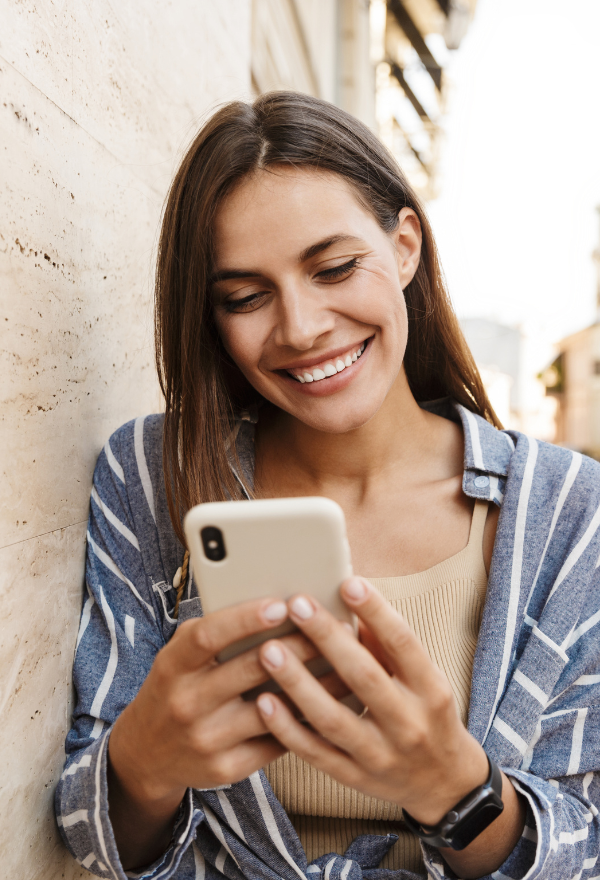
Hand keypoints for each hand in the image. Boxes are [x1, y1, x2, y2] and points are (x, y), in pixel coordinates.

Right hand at [107, 597, 319, 867]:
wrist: (147, 754)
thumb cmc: (176, 687)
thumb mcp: (180, 656)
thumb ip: (216, 633)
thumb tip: (274, 603)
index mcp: (173, 666)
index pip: (207, 637)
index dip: (244, 619)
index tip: (281, 604)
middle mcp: (186, 703)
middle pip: (250, 670)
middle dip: (298, 646)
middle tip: (335, 627)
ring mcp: (207, 740)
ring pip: (272, 709)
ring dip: (315, 685)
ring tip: (348, 664)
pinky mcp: (227, 769)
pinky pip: (276, 741)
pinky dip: (307, 720)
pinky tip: (333, 702)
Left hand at [255, 577, 524, 876]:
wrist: (444, 783)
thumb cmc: (426, 714)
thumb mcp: (424, 679)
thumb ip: (388, 645)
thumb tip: (353, 598)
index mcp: (430, 690)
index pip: (403, 644)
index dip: (376, 612)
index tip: (348, 583)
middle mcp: (408, 724)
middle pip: (364, 676)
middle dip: (328, 638)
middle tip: (297, 604)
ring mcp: (380, 755)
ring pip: (332, 719)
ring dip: (297, 683)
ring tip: (269, 650)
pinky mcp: (355, 778)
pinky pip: (316, 753)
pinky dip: (288, 729)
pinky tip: (264, 702)